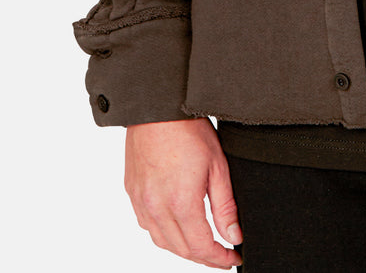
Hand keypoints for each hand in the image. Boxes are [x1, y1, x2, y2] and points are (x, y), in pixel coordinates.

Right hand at [125, 117, 242, 267]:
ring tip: (202, 244)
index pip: (201, 247)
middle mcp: (156, 208)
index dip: (219, 259)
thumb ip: (225, 207)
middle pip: (181, 249)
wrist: (157, 107)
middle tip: (222, 254)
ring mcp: (141, 201)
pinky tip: (176, 227)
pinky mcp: (132, 193)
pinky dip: (164, 233)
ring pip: (162, 241)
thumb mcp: (217, 167)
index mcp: (180, 203)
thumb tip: (233, 235)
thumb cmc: (188, 130)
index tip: (232, 258)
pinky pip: (147, 225)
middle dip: (204, 257)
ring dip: (183, 248)